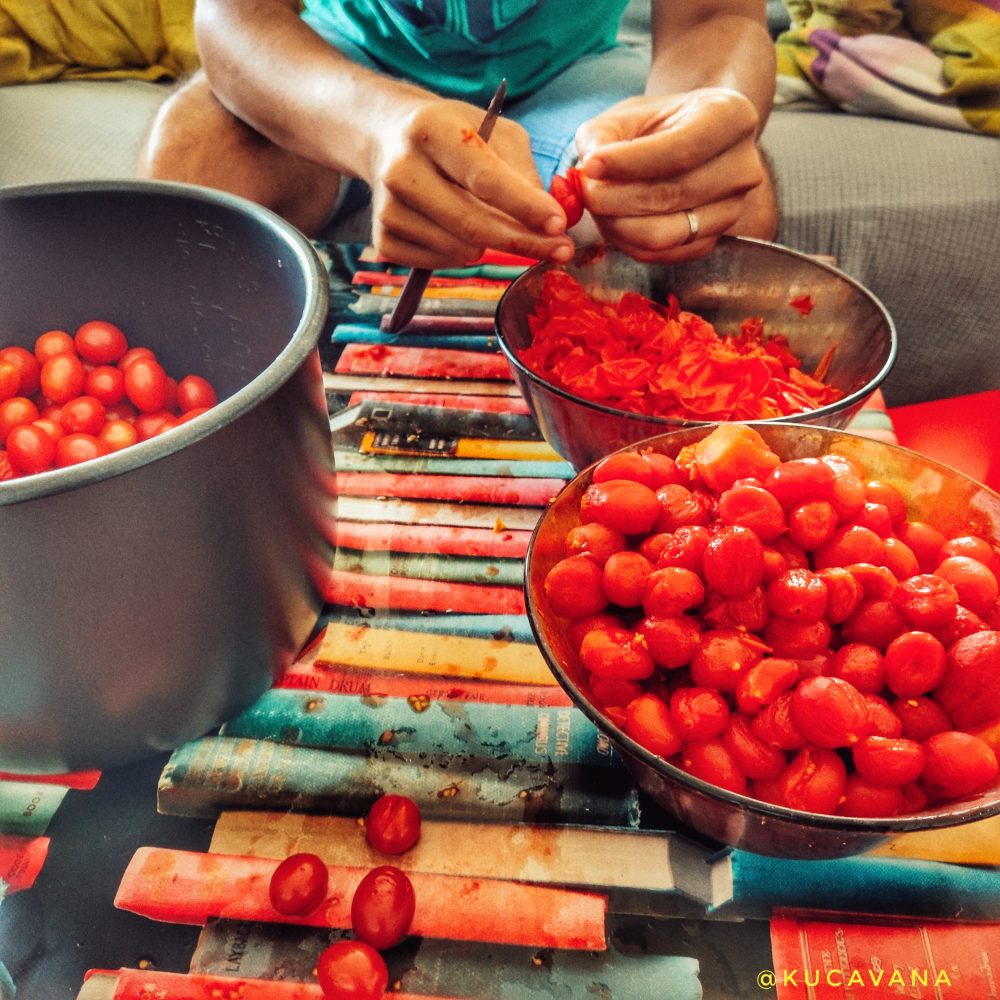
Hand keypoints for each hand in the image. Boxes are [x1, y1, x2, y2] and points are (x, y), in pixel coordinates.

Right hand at [367, 97, 574, 267]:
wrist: (388, 137)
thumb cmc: (452, 134)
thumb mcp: (493, 131)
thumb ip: (522, 171)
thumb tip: (547, 220)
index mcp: (432, 130)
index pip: (484, 179)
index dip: (525, 206)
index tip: (559, 224)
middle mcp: (402, 169)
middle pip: (471, 223)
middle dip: (523, 242)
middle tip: (559, 250)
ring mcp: (387, 207)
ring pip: (458, 250)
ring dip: (490, 247)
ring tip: (493, 225)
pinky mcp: (382, 238)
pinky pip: (437, 263)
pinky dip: (461, 256)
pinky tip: (460, 233)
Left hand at [573, 87, 775, 260]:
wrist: (689, 143)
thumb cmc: (658, 125)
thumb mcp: (628, 114)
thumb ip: (602, 134)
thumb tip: (590, 167)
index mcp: (732, 118)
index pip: (681, 150)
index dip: (630, 162)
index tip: (590, 166)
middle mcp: (743, 167)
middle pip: (672, 196)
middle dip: (616, 198)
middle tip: (586, 192)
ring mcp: (733, 210)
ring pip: (665, 233)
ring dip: (618, 225)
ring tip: (597, 206)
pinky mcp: (712, 241)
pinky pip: (663, 255)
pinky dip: (628, 244)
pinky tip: (613, 223)